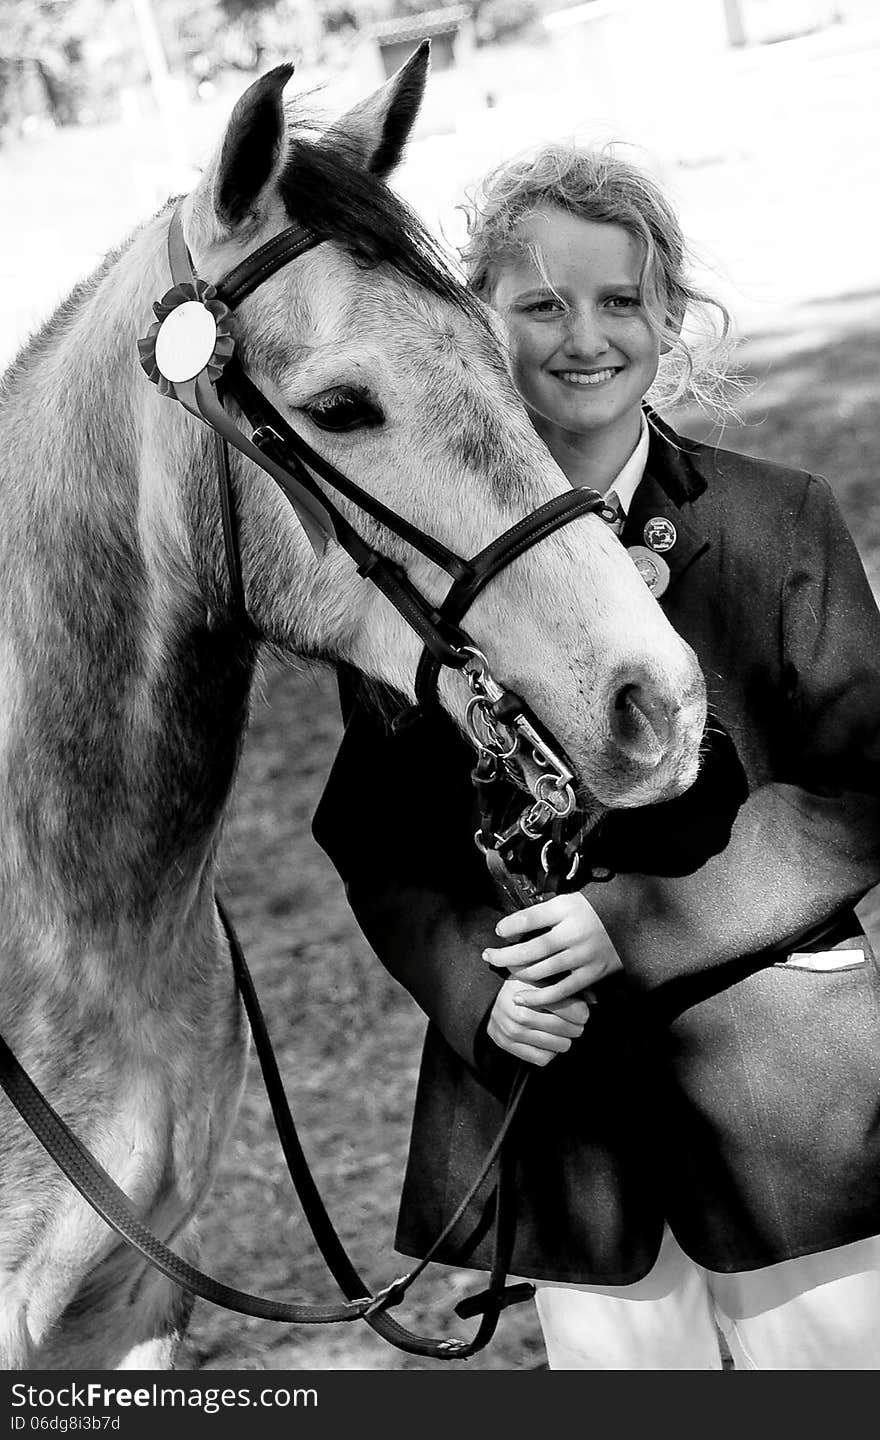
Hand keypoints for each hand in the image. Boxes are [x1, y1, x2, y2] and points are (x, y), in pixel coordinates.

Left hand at [482, 892, 622, 1007]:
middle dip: (504, 955)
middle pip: (530, 948)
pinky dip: (538, 997)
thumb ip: (545, 912)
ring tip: (505, 972)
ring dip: (518, 973)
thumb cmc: (594, 911)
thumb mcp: (570, 901)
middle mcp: (573, 931)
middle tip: (488, 957)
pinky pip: (560, 990)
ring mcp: (583, 955)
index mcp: (567, 908)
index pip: (528, 918)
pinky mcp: (592, 974)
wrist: (633, 923)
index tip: (498, 932)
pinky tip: (521, 997)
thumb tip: (512, 927)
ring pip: (541, 970)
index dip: (508, 926)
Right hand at [486, 977, 589, 1065]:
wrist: (485, 995)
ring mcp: (510, 1029)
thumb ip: (567, 985)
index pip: (568, 1008)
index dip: (581, 1012)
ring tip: (561, 1033)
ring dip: (564, 1041)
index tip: (582, 1012)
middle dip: (576, 1027)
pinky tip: (546, 1041)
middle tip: (574, 1024)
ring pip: (558, 1046)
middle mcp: (518, 1010)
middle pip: (566, 1029)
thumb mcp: (542, 977)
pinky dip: (549, 1052)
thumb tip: (594, 1001)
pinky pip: (542, 1059)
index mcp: (528, 988)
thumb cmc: (522, 985)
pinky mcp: (506, 1044)